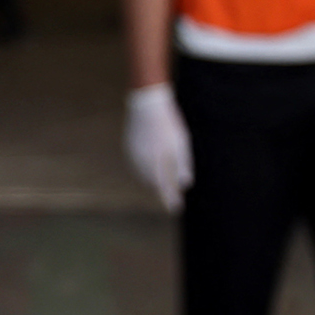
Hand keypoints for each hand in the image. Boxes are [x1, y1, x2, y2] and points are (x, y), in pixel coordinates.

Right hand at [125, 83, 192, 212]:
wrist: (146, 105)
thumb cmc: (168, 124)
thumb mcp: (181, 144)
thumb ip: (183, 164)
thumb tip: (185, 184)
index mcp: (156, 162)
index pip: (164, 187)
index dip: (170, 199)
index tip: (176, 209)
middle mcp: (142, 162)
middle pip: (152, 183)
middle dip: (162, 190)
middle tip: (171, 198)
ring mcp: (133, 155)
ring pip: (143, 175)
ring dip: (152, 180)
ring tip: (161, 184)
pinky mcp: (129, 148)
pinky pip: (137, 165)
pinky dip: (144, 170)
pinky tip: (150, 168)